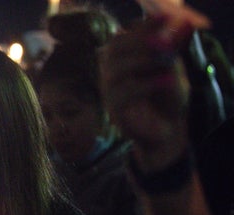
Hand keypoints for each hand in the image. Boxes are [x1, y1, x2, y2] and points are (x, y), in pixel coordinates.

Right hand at [99, 15, 191, 169]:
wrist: (167, 128)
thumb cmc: (167, 97)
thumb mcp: (171, 70)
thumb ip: (165, 54)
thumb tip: (163, 37)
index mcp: (122, 60)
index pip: (122, 37)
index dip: (140, 28)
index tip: (163, 19)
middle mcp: (111, 74)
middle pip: (113, 50)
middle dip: (139, 42)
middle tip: (163, 43)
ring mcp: (110, 93)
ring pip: (115, 71)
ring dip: (143, 61)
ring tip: (167, 61)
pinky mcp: (114, 111)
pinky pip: (122, 94)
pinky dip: (146, 85)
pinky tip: (166, 81)